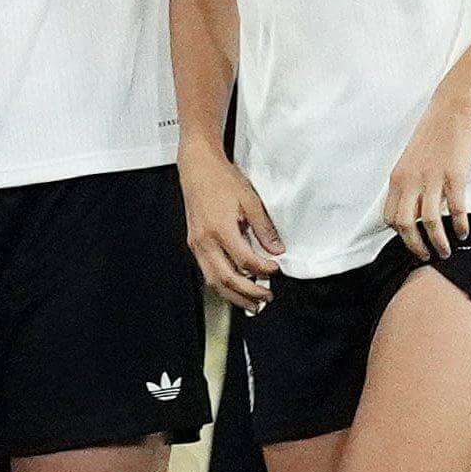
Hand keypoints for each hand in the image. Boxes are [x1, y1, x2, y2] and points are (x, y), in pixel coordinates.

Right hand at [179, 138, 284, 308]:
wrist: (196, 168)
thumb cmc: (221, 180)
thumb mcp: (250, 200)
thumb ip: (264, 228)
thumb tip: (276, 250)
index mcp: (220, 229)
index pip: (245, 260)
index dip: (263, 270)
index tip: (276, 270)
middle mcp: (204, 241)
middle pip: (226, 278)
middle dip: (248, 293)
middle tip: (266, 298)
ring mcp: (196, 243)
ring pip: (213, 279)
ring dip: (232, 295)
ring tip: (250, 304)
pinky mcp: (194, 243)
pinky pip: (206, 270)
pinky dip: (221, 283)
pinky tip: (234, 287)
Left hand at [381, 94, 470, 262]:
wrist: (451, 111)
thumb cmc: (432, 136)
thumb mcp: (411, 161)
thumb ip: (409, 183)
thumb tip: (413, 205)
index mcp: (397, 178)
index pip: (389, 216)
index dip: (398, 233)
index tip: (410, 242)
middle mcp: (410, 181)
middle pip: (405, 224)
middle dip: (414, 246)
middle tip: (425, 257)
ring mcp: (432, 179)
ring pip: (431, 221)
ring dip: (438, 242)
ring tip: (446, 253)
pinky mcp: (455, 175)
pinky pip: (456, 208)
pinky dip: (460, 225)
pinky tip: (464, 234)